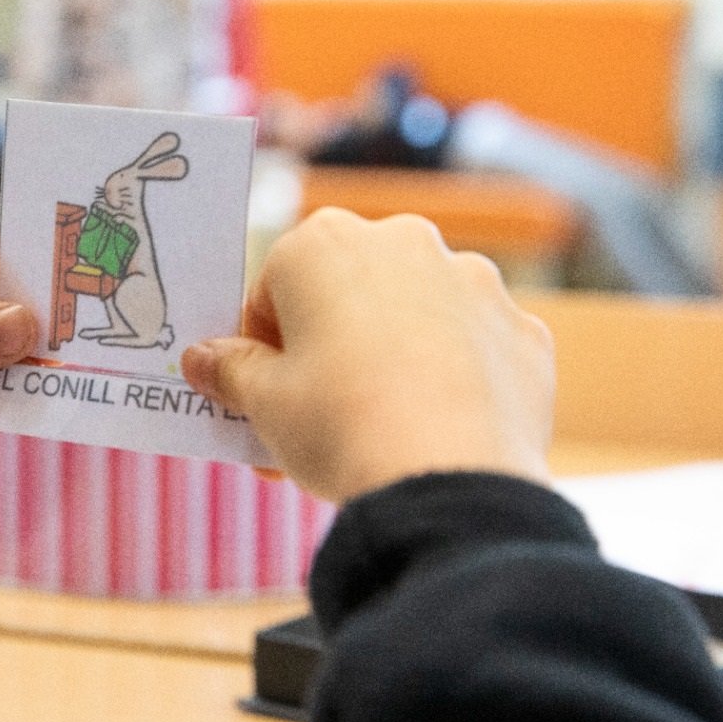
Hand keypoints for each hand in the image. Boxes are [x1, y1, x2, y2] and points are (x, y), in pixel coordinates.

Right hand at [181, 209, 553, 501]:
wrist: (450, 480)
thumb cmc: (338, 425)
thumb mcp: (262, 402)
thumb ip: (229, 370)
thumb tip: (200, 359)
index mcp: (323, 243)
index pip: (271, 290)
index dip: (260, 349)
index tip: (262, 399)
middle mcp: (403, 242)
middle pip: (346, 294)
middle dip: (327, 347)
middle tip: (312, 418)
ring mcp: (472, 282)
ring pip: (414, 315)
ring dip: (391, 357)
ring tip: (376, 430)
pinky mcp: (522, 330)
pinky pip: (470, 349)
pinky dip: (451, 380)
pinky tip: (434, 432)